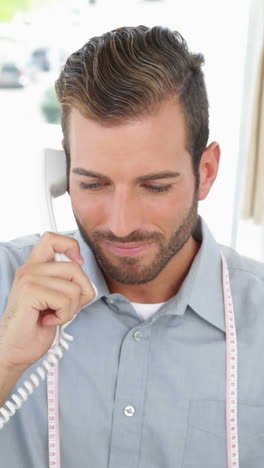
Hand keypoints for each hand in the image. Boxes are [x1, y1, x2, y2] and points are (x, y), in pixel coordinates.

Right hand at [0, 231, 94, 372]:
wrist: (14, 351)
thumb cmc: (34, 328)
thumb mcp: (54, 299)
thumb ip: (65, 283)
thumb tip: (86, 280)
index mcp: (34, 268)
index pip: (52, 239)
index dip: (70, 246)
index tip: (76, 263)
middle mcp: (30, 270)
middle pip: (75, 268)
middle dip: (82, 292)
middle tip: (66, 308)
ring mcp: (28, 279)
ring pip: (74, 286)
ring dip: (71, 308)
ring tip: (54, 315)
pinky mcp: (30, 292)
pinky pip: (66, 300)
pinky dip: (64, 316)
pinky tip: (48, 320)